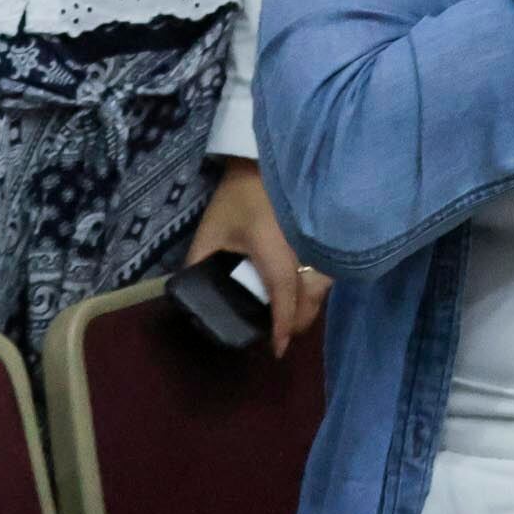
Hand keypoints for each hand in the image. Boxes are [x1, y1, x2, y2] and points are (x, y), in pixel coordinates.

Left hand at [183, 161, 324, 356]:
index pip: (284, 294)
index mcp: (274, 249)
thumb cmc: (236, 198)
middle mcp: (302, 248)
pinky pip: (326, 271)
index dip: (283, 325)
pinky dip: (317, 288)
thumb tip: (187, 295)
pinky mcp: (319, 235)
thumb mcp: (210, 231)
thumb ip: (197, 262)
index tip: (277, 350)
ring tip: (293, 318)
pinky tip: (303, 293)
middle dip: (299, 322)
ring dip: (310, 306)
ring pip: (324, 285)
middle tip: (282, 337)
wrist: (261, 163)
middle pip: (312, 296)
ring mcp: (314, 241)